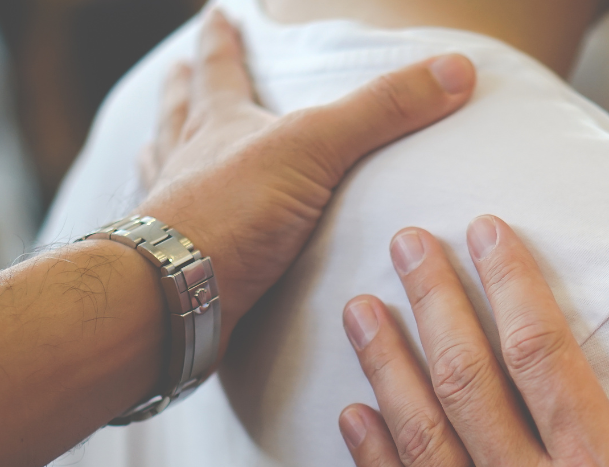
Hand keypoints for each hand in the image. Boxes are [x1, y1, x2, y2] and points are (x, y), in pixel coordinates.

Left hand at [137, 9, 476, 351]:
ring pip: (161, 170)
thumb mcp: (317, 146)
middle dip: (182, 90)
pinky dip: (172, 229)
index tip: (215, 15)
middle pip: (179, 114)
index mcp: (217, 126)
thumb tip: (456, 70)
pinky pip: (172, 239)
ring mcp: (174, 218)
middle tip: (176, 72)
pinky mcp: (178, 270)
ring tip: (152, 143)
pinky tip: (174, 238)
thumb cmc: (231, 213)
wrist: (176, 295)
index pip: (219, 68)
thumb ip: (383, 110)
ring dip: (160, 151)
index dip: (220, 40)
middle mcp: (186, 164)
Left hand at [338, 216, 608, 466]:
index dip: (511, 281)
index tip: (486, 229)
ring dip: (386, 363)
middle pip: (468, 378)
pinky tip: (350, 417)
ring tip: (358, 306)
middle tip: (405, 239)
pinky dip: (372, 461)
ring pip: (422, 436)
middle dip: (434, 300)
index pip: (544, 353)